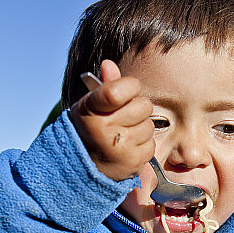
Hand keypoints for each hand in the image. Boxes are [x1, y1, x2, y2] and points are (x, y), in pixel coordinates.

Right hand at [69, 59, 154, 181]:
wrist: (82, 168)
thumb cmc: (90, 130)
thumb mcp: (91, 106)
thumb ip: (105, 85)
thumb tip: (109, 64)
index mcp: (90, 110)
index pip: (117, 91)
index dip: (130, 86)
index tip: (129, 88)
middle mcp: (104, 130)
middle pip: (143, 106)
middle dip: (138, 109)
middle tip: (125, 116)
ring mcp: (119, 148)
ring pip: (149, 126)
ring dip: (141, 128)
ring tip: (124, 134)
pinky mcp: (133, 163)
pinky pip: (151, 145)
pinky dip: (143, 146)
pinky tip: (128, 148)